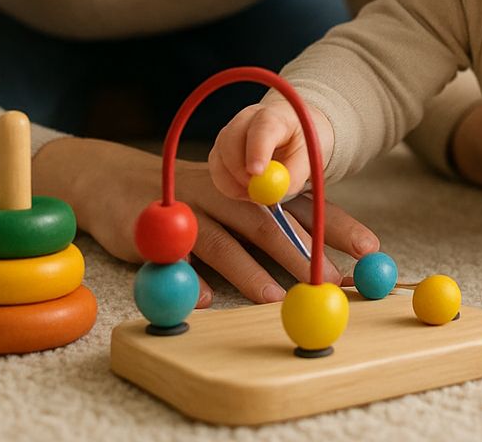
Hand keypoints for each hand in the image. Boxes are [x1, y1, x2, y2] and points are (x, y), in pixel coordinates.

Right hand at [32, 135, 375, 306]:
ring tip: (276, 300)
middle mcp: (225, 191)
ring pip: (226, 239)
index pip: (301, 203)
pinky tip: (209, 302)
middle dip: (303, 253)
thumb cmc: (186, 201)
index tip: (369, 248)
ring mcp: (189, 208)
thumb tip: (316, 265)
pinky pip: (177, 256)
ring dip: (252, 272)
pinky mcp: (154, 227)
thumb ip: (265, 226)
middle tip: (328, 282)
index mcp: (250, 187)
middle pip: (269, 221)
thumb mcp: (229, 204)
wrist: (112, 179)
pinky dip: (194, 280)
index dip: (335, 224)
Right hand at [208, 98, 333, 201]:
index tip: (257, 173)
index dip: (256, 151)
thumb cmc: (301, 140)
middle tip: (256, 193)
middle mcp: (246, 119)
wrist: (291, 128)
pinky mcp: (220, 148)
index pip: (261, 129)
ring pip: (219, 159)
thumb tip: (277, 191)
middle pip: (230, 141)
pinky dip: (230, 186)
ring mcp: (229, 132)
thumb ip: (295, 173)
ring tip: (259, 189)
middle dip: (239, 172)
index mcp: (274, 115)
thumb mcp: (310, 155)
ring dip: (235, 183)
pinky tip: (248, 186)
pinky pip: (216, 171)